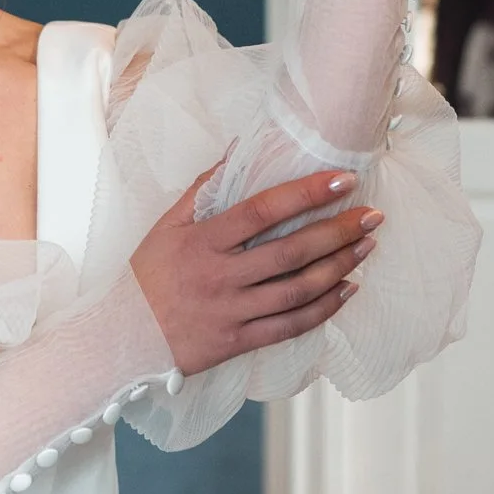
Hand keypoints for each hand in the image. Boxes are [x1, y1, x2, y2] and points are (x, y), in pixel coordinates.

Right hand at [129, 164, 380, 374]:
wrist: (121, 337)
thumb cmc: (147, 275)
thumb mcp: (166, 225)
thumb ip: (204, 189)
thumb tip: (239, 151)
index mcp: (203, 241)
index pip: (262, 211)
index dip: (305, 194)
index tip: (342, 180)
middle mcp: (220, 276)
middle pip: (290, 252)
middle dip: (337, 231)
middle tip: (371, 215)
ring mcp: (231, 311)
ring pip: (296, 291)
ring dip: (338, 267)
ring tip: (366, 246)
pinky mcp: (237, 341)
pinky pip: (289, 327)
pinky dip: (323, 309)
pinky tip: (347, 290)